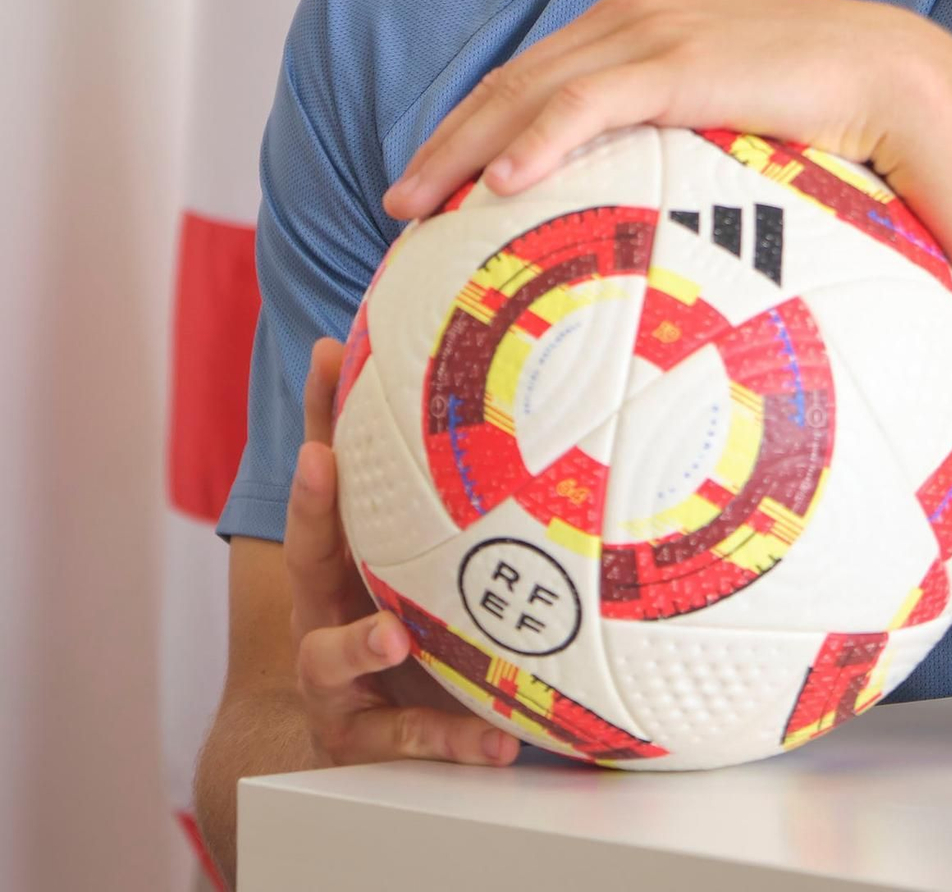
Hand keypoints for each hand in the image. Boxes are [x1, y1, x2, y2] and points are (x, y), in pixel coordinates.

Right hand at [287, 336, 520, 767]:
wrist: (362, 732)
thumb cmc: (383, 612)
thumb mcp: (392, 546)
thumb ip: (390, 464)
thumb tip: (383, 362)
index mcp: (337, 564)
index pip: (320, 495)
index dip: (317, 445)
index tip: (322, 395)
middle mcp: (323, 614)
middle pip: (303, 559)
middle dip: (310, 507)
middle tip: (320, 463)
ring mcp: (338, 683)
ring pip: (330, 662)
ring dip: (358, 643)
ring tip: (394, 634)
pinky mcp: (369, 739)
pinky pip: (406, 739)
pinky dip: (449, 738)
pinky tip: (496, 740)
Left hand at [382, 0, 951, 222]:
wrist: (890, 77)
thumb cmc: (822, 113)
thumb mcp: (733, 126)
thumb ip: (683, 148)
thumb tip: (658, 227)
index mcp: (637, 27)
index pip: (531, 79)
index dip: (472, 127)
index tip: (434, 185)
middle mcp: (629, 20)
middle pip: (509, 84)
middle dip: (445, 142)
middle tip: (399, 207)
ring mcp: (648, 36)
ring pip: (527, 93)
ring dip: (463, 149)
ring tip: (417, 207)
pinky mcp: (675, 63)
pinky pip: (583, 107)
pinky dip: (532, 141)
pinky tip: (497, 186)